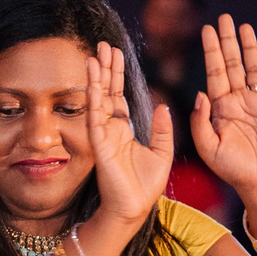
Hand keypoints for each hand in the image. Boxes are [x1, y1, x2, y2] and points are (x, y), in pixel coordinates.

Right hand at [83, 39, 171, 234]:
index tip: (116, 53)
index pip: (118, 95)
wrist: (134, 209)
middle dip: (105, 69)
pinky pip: (95, 117)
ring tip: (95, 55)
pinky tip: (93, 81)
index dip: (117, 74)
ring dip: (96, 77)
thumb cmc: (146, 186)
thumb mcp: (162, 152)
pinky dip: (94, 98)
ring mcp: (103, 136)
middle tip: (103, 45)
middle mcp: (110, 130)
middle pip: (106, 92)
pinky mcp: (99, 146)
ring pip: (98, 100)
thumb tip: (162, 106)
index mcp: (124, 130)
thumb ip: (163, 128)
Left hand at [188, 14, 256, 205]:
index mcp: (221, 108)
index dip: (211, 51)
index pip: (214, 73)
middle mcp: (241, 100)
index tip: (206, 30)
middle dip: (228, 41)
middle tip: (223, 18)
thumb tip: (201, 93)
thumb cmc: (232, 169)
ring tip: (245, 27)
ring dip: (251, 48)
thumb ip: (200, 122)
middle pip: (233, 64)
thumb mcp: (208, 148)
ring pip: (256, 68)